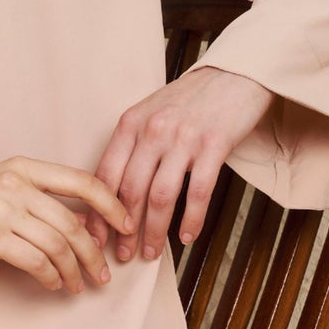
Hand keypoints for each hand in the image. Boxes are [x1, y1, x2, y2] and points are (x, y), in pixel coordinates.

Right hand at [0, 156, 135, 293]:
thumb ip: (31, 195)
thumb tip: (76, 221)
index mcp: (20, 165)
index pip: (81, 180)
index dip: (111, 203)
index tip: (125, 225)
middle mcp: (14, 182)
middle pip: (74, 219)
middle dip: (94, 251)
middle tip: (103, 274)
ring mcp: (1, 207)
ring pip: (58, 242)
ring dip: (74, 270)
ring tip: (78, 287)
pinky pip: (36, 260)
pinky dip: (50, 276)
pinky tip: (51, 285)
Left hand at [82, 65, 274, 262]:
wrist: (234, 74)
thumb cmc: (190, 99)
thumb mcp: (150, 113)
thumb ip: (133, 145)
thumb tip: (115, 191)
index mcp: (131, 124)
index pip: (105, 175)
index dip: (98, 211)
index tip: (94, 236)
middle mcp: (152, 131)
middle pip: (130, 191)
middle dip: (124, 229)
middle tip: (123, 254)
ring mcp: (183, 138)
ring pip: (161, 197)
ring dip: (154, 231)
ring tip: (151, 252)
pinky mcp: (214, 145)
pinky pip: (198, 192)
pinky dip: (191, 219)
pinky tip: (187, 237)